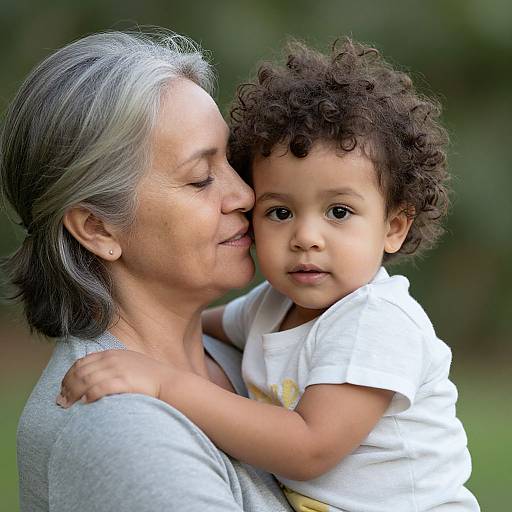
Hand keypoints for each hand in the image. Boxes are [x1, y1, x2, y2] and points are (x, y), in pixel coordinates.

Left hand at [57, 349, 172, 407]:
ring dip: (73, 394)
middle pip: (80, 372)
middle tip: (60, 401)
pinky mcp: (123, 382)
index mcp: (111, 354)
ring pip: (85, 380)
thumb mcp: (128, 363)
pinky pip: (99, 388)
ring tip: (67, 405)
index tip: (62, 388)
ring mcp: (117, 370)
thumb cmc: (148, 377)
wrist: (168, 382)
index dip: (68, 376)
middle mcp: (112, 360)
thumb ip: (110, 366)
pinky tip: (84, 403)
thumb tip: (91, 379)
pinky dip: (88, 396)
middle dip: (66, 387)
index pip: (81, 362)